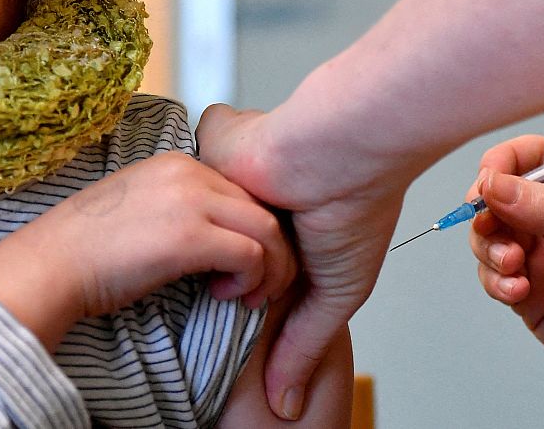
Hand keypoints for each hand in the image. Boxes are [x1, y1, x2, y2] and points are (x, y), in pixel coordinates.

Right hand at [0, 152, 294, 348]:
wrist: (49, 267)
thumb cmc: (86, 252)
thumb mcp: (139, 208)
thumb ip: (179, 207)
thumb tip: (218, 234)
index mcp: (176, 162)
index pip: (243, 188)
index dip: (253, 227)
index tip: (242, 261)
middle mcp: (187, 171)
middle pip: (262, 204)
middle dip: (274, 248)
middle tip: (260, 284)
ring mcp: (190, 201)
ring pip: (268, 228)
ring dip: (271, 268)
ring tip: (249, 295)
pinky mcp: (190, 237)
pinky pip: (253, 255)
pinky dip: (252, 280)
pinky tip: (227, 295)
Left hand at [197, 103, 406, 419]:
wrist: (343, 151)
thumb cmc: (356, 210)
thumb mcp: (334, 293)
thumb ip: (301, 343)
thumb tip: (285, 407)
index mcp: (284, 224)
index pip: (241, 262)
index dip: (234, 290)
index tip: (231, 310)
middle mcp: (257, 196)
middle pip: (212, 237)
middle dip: (214, 265)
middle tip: (220, 288)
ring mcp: (234, 169)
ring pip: (195, 207)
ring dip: (206, 231)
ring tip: (212, 253)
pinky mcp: (214, 143)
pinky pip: (187, 168)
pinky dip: (195, 184)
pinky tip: (202, 197)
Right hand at [469, 134, 543, 413]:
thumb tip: (495, 186)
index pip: (535, 156)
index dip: (504, 163)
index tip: (487, 183)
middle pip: (502, 194)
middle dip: (489, 210)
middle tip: (490, 227)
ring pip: (490, 235)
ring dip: (490, 248)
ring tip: (512, 267)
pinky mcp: (532, 292)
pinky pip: (493, 276)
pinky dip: (495, 281)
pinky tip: (518, 292)